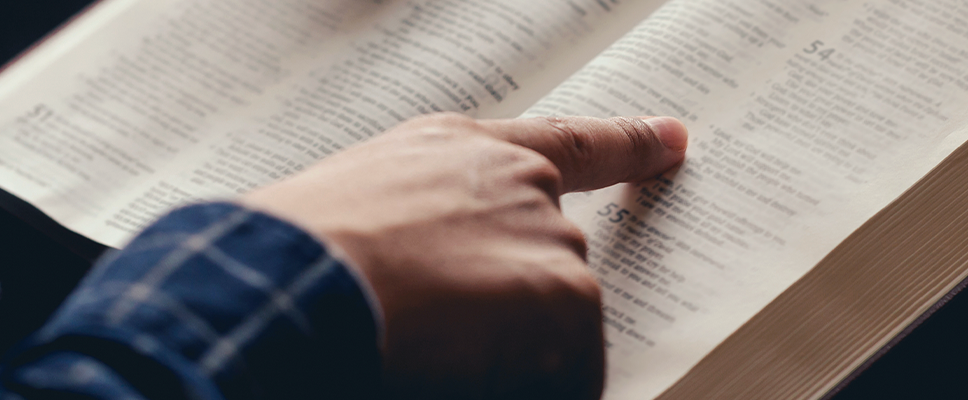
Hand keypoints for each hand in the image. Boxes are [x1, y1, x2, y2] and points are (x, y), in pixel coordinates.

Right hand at [240, 113, 687, 397]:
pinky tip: (460, 375)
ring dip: (511, 360)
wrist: (294, 281)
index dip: (628, 145)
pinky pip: (568, 372)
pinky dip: (527, 386)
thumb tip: (440, 277)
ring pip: (557, 326)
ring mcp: (549, 237)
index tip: (674, 143)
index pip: (566, 144)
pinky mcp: (566, 294)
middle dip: (512, 318)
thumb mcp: (360, 208)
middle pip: (554, 267)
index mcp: (461, 153)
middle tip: (433, 337)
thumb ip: (430, 224)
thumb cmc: (299, 258)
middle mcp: (518, 183)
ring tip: (429, 353)